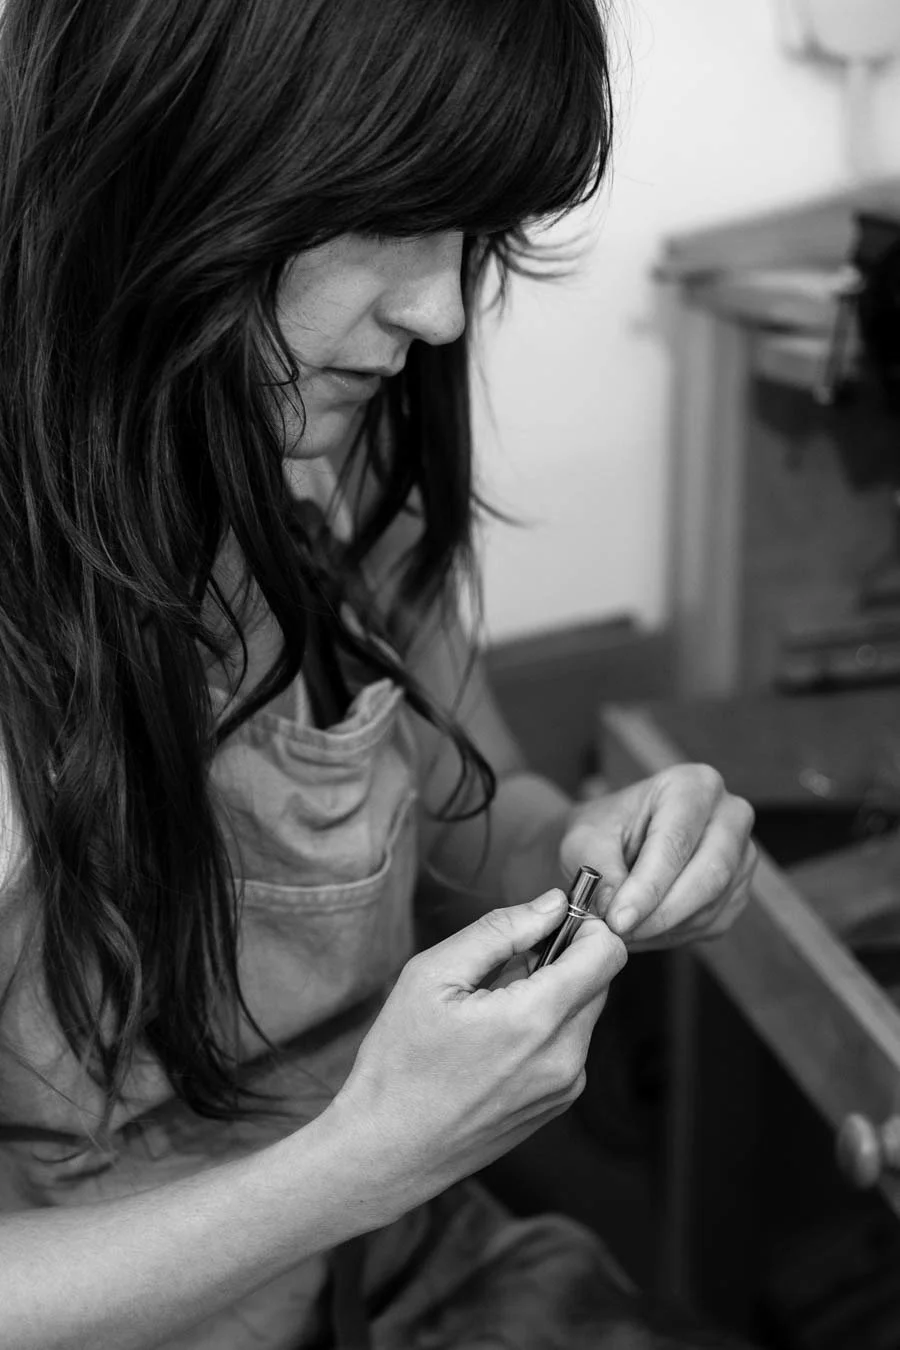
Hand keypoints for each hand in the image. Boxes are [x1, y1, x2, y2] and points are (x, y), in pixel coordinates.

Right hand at [330, 891, 625, 1219]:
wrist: (387, 1150)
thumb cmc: (400, 1061)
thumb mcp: (434, 975)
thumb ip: (501, 930)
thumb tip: (552, 903)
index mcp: (538, 1019)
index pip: (609, 952)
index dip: (585, 925)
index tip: (549, 922)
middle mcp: (566, 1056)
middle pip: (599, 980)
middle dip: (562, 959)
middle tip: (503, 967)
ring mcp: (566, 1086)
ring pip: (584, 1012)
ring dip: (552, 995)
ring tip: (491, 1008)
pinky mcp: (557, 1104)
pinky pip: (570, 1045)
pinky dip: (545, 1029)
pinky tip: (495, 1042)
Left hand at [559, 765, 756, 948]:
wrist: (620, 839)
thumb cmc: (607, 829)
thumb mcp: (586, 838)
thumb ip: (599, 869)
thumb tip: (614, 908)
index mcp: (693, 786)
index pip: (677, 841)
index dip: (648, 886)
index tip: (618, 918)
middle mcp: (730, 816)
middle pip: (710, 874)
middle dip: (661, 913)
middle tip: (621, 933)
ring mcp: (742, 855)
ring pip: (712, 905)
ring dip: (664, 928)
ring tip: (624, 932)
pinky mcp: (739, 890)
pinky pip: (714, 923)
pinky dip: (675, 934)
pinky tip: (645, 929)